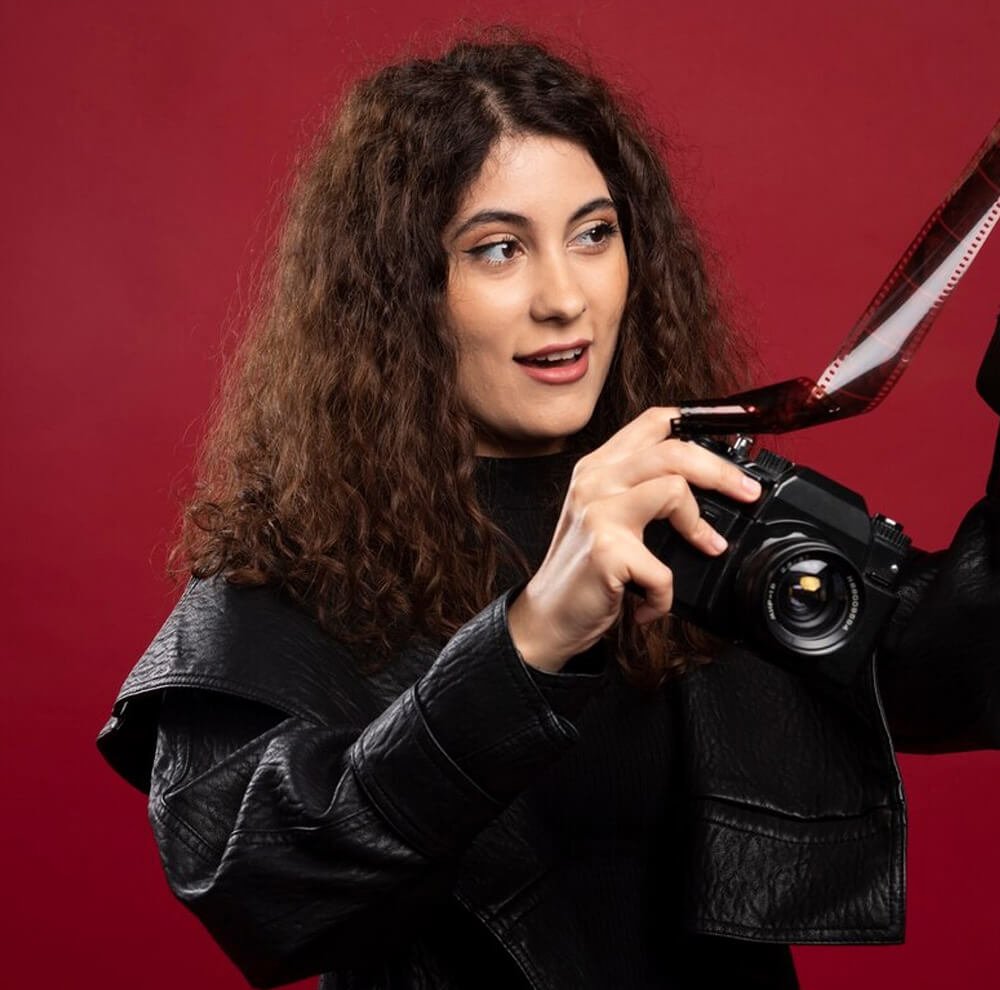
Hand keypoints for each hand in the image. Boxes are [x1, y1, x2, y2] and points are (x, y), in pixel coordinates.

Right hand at [507, 407, 761, 671]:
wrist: (547, 616)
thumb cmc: (584, 570)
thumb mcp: (606, 515)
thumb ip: (641, 490)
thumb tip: (708, 484)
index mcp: (598, 466)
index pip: (654, 421)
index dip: (700, 426)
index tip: (733, 452)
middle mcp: (595, 480)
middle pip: (674, 450)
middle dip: (722, 472)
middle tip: (747, 494)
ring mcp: (598, 512)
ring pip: (674, 489)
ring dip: (700, 527)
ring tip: (707, 549)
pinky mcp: (606, 550)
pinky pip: (663, 568)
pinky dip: (664, 594)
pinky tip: (650, 604)